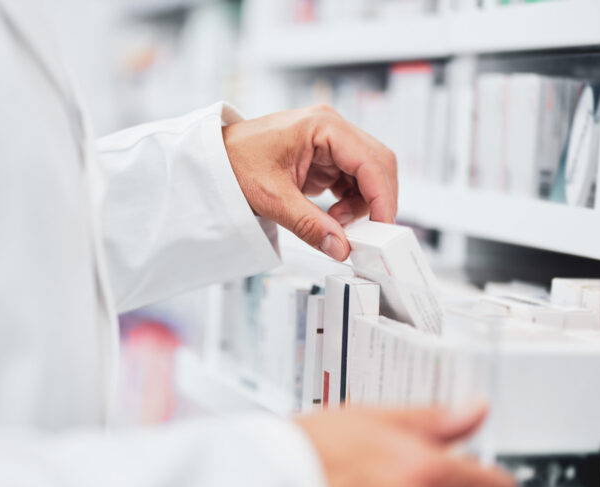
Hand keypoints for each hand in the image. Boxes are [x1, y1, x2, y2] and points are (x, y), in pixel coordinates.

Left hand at [221, 104, 397, 260]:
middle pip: (377, 164)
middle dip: (375, 201)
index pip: (370, 161)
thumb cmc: (235, 163)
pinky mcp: (324, 156)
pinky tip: (331, 217)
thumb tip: (340, 247)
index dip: (383, 197)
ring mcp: (329, 141)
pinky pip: (352, 180)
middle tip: (364, 233)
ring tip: (333, 223)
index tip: (384, 228)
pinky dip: (349, 202)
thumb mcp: (272, 199)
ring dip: (361, 204)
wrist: (215, 158)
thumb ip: (309, 225)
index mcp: (322, 126)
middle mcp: (331, 127)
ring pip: (367, 175)